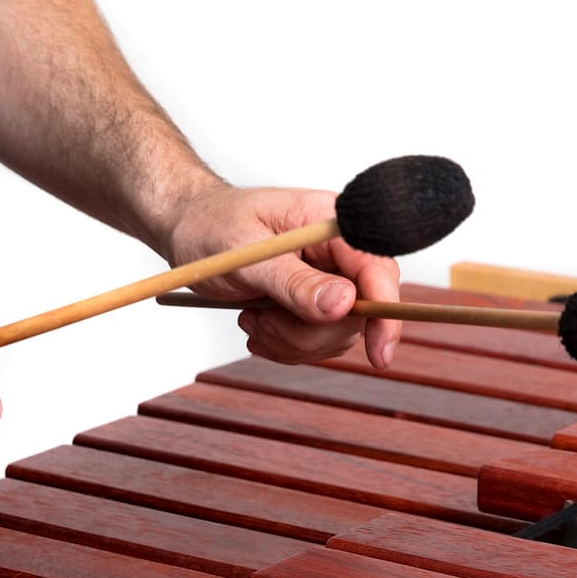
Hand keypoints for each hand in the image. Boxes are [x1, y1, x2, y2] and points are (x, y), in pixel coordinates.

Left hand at [164, 185, 402, 367]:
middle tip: (260, 320)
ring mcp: (329, 281)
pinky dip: (283, 345)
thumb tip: (344, 304)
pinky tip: (256, 322)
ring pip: (335, 336)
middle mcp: (339, 253)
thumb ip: (294, 281)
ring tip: (251, 316)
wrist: (190, 228)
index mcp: (334, 226)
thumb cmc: (214, 225)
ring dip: (289, 340)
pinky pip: (316, 343)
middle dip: (308, 332)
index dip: (386, 313)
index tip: (379, 352)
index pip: (378, 270)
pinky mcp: (314, 304)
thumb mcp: (247, 255)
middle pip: (358, 314)